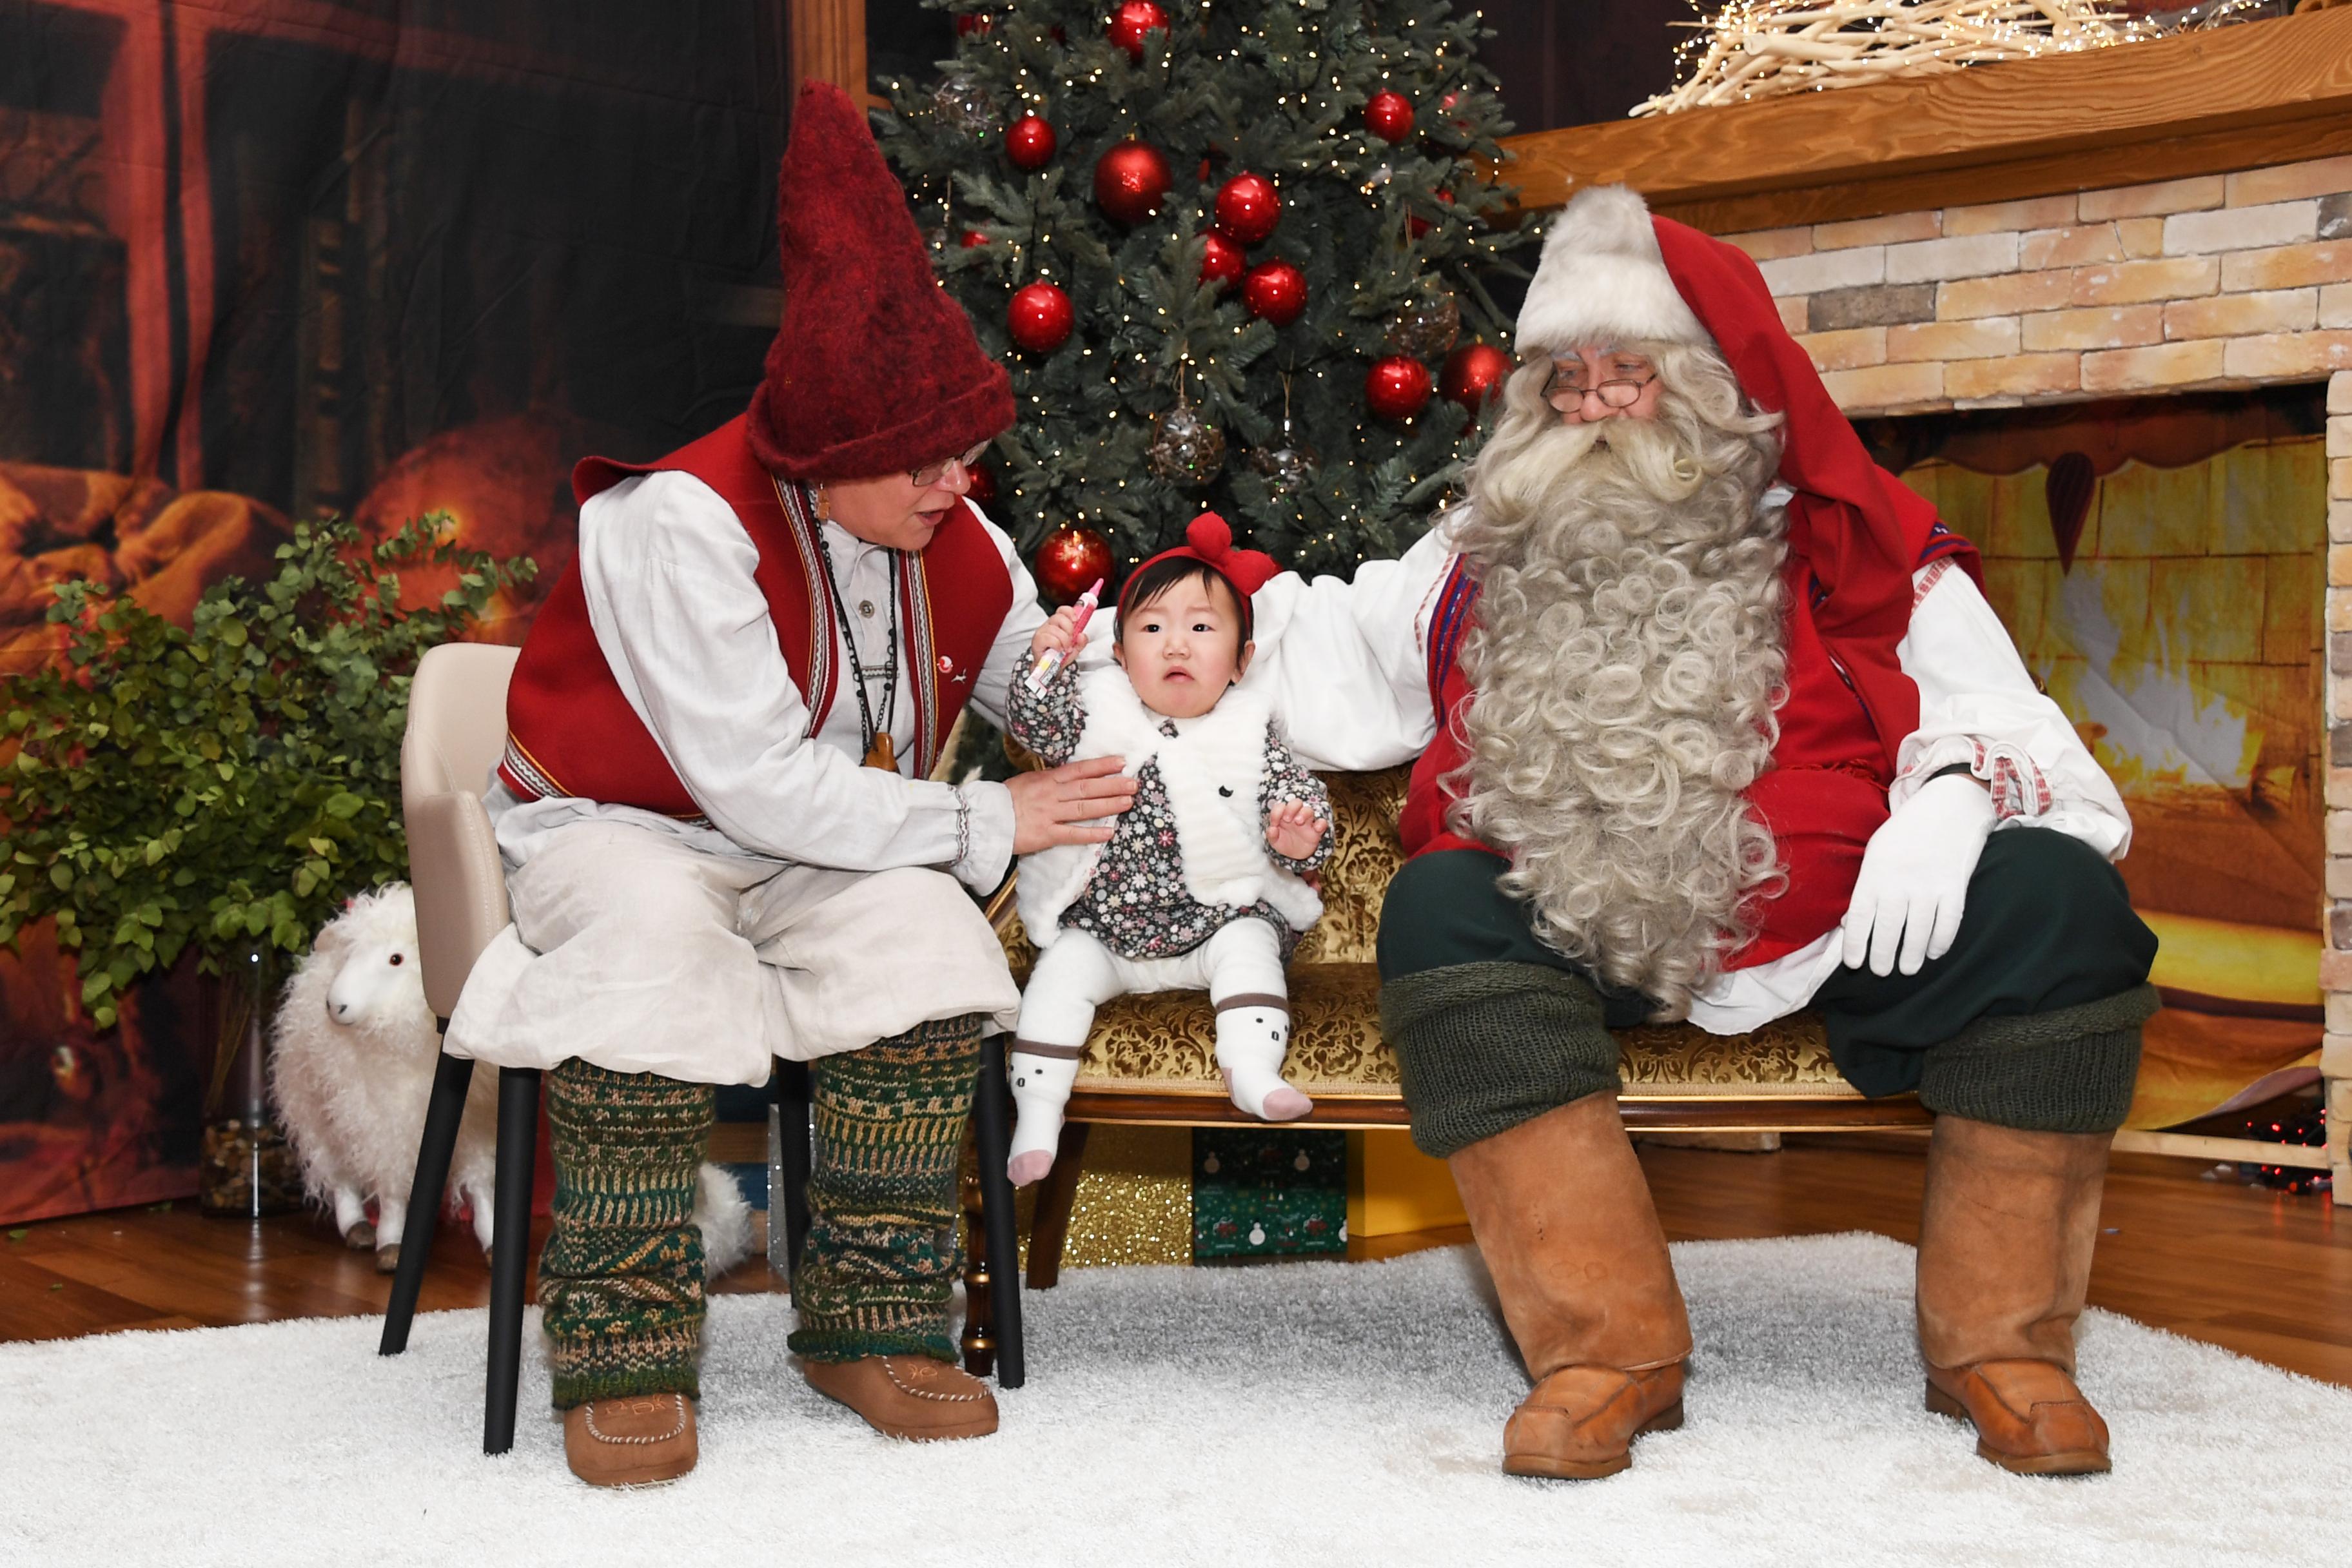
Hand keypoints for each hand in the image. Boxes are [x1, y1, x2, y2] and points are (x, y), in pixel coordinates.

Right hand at [1009, 755, 1137, 853]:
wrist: (984, 819)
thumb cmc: (1005, 800)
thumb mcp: (1027, 781)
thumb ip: (1049, 780)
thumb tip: (1070, 777)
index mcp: (1046, 779)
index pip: (1079, 770)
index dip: (1101, 766)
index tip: (1121, 762)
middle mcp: (1051, 794)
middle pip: (1087, 788)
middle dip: (1112, 785)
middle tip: (1134, 783)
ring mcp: (1049, 814)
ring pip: (1084, 808)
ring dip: (1108, 805)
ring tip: (1128, 802)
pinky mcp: (1046, 834)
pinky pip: (1072, 834)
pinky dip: (1091, 833)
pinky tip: (1108, 832)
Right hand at [1030, 605, 1084, 659]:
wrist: (1050, 669)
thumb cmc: (1060, 656)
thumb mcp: (1075, 648)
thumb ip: (1081, 642)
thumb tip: (1082, 635)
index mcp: (1058, 624)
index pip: (1062, 611)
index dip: (1069, 612)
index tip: (1076, 620)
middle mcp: (1049, 625)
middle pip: (1059, 617)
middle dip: (1069, 629)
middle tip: (1071, 640)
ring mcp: (1042, 632)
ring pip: (1055, 629)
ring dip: (1064, 640)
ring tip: (1065, 648)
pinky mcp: (1037, 641)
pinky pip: (1048, 638)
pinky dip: (1056, 644)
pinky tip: (1058, 649)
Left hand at [1265, 799, 1328, 860]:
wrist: (1296, 856)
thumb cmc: (1285, 843)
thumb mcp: (1275, 842)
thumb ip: (1271, 835)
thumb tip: (1272, 829)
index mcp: (1284, 816)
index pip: (1281, 806)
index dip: (1277, 812)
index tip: (1274, 823)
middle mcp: (1296, 816)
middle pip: (1297, 802)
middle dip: (1291, 808)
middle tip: (1287, 819)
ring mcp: (1307, 822)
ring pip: (1309, 810)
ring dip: (1304, 813)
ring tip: (1298, 822)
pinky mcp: (1317, 830)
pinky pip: (1322, 822)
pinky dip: (1321, 823)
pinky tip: (1317, 829)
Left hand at [1840, 772, 1996, 977]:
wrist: (1948, 806)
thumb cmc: (1906, 834)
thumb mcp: (1876, 853)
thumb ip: (1865, 888)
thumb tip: (1849, 923)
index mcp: (1874, 873)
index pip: (1860, 918)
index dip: (1855, 945)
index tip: (1854, 964)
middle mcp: (1900, 882)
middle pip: (1888, 931)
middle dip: (1883, 957)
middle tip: (1881, 971)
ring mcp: (1929, 886)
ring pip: (1917, 933)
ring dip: (1911, 956)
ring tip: (1906, 969)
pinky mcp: (1955, 887)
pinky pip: (1947, 923)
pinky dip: (1940, 942)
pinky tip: (1933, 952)